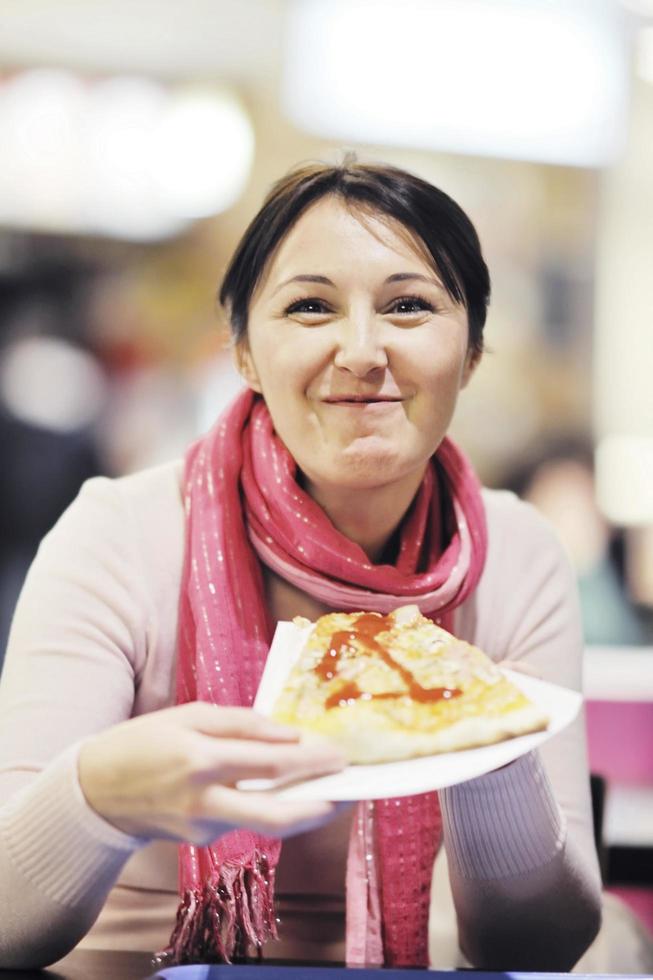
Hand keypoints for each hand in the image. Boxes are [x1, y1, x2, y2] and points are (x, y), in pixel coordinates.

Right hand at [77, 702, 345, 844]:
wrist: (97, 791)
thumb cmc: (145, 741)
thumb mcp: (190, 714)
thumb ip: (241, 723)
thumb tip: (287, 734)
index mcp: (201, 758)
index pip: (269, 762)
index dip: (310, 759)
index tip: (340, 753)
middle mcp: (205, 799)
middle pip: (277, 814)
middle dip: (321, 804)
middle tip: (351, 789)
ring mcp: (204, 827)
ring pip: (267, 824)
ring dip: (305, 810)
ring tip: (334, 790)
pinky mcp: (203, 841)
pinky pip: (247, 821)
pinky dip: (273, 806)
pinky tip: (290, 789)